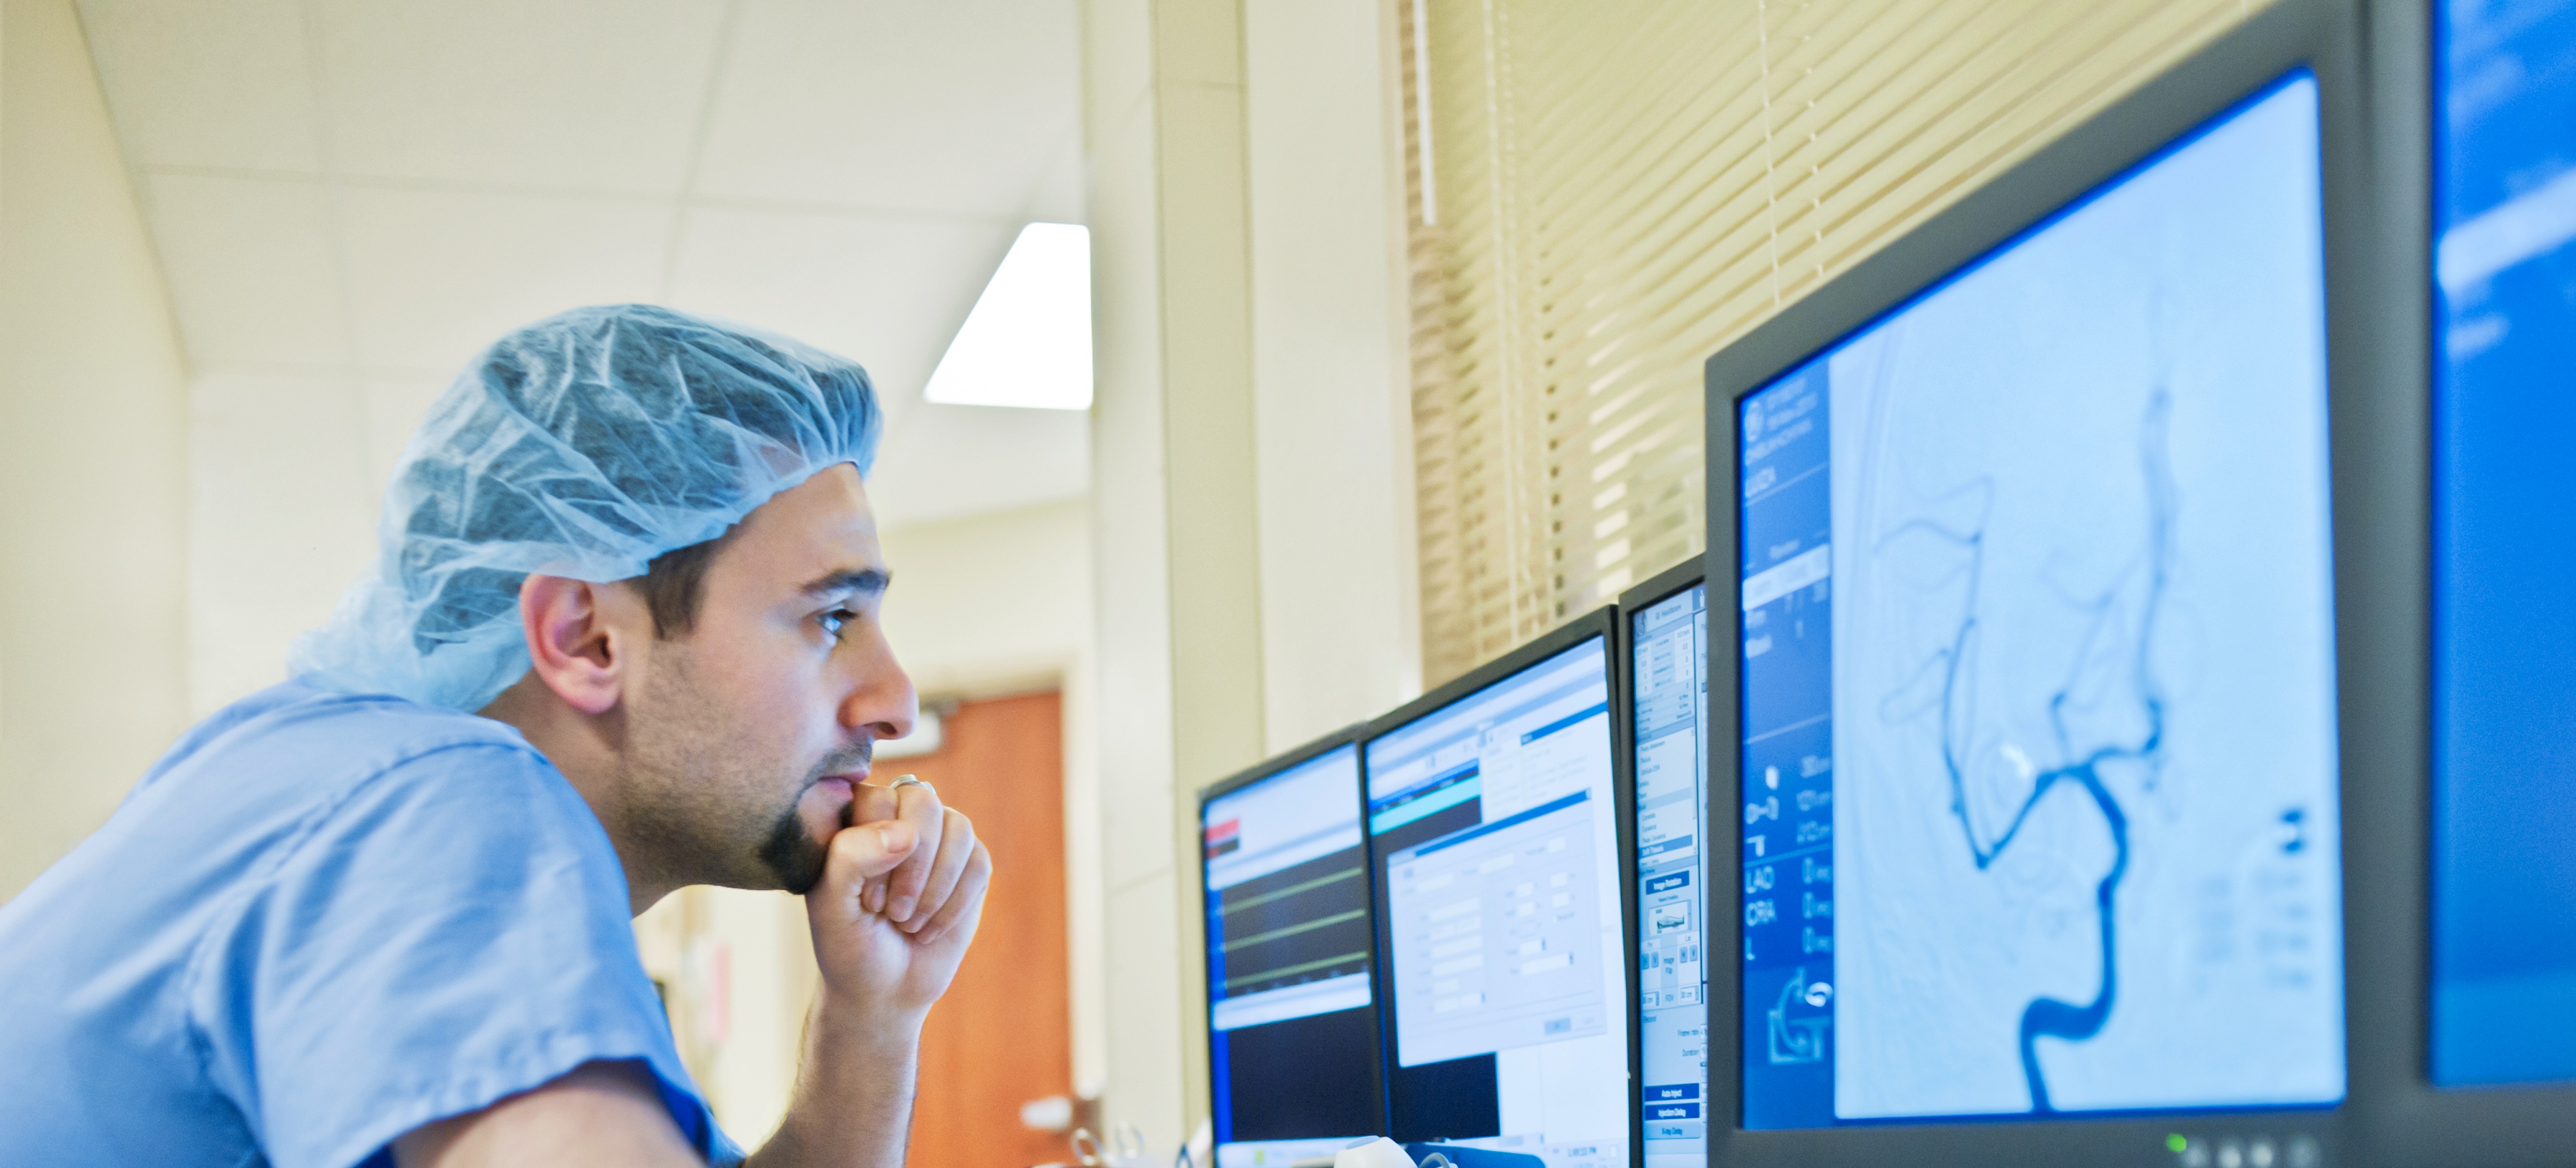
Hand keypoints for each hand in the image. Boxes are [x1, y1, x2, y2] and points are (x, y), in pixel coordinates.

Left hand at [804, 781, 990, 1021]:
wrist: (884, 989)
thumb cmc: (848, 944)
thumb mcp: (832, 906)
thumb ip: (850, 857)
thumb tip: (907, 833)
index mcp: (855, 819)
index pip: (877, 797)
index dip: (877, 849)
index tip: (868, 902)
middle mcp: (898, 817)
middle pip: (923, 801)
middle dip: (914, 865)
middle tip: (895, 913)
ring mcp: (939, 838)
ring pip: (958, 828)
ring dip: (936, 886)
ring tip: (909, 923)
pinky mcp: (970, 864)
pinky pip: (979, 861)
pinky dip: (956, 902)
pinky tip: (931, 929)